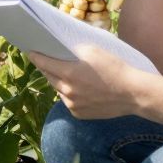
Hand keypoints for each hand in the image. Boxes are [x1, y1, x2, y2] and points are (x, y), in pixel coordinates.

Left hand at [26, 48, 143, 120]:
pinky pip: (69, 101)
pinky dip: (70, 94)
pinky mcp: (79, 114)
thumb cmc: (113, 68)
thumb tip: (61, 47)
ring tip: (66, 74)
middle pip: (50, 77)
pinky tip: (79, 88)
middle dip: (47, 68)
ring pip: (59, 90)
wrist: (132, 93)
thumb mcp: (93, 50)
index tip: (31, 52)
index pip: (44, 63)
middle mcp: (67, 91)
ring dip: (60, 82)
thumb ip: (73, 49)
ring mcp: (72, 105)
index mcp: (68, 74)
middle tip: (46, 60)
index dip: (36, 57)